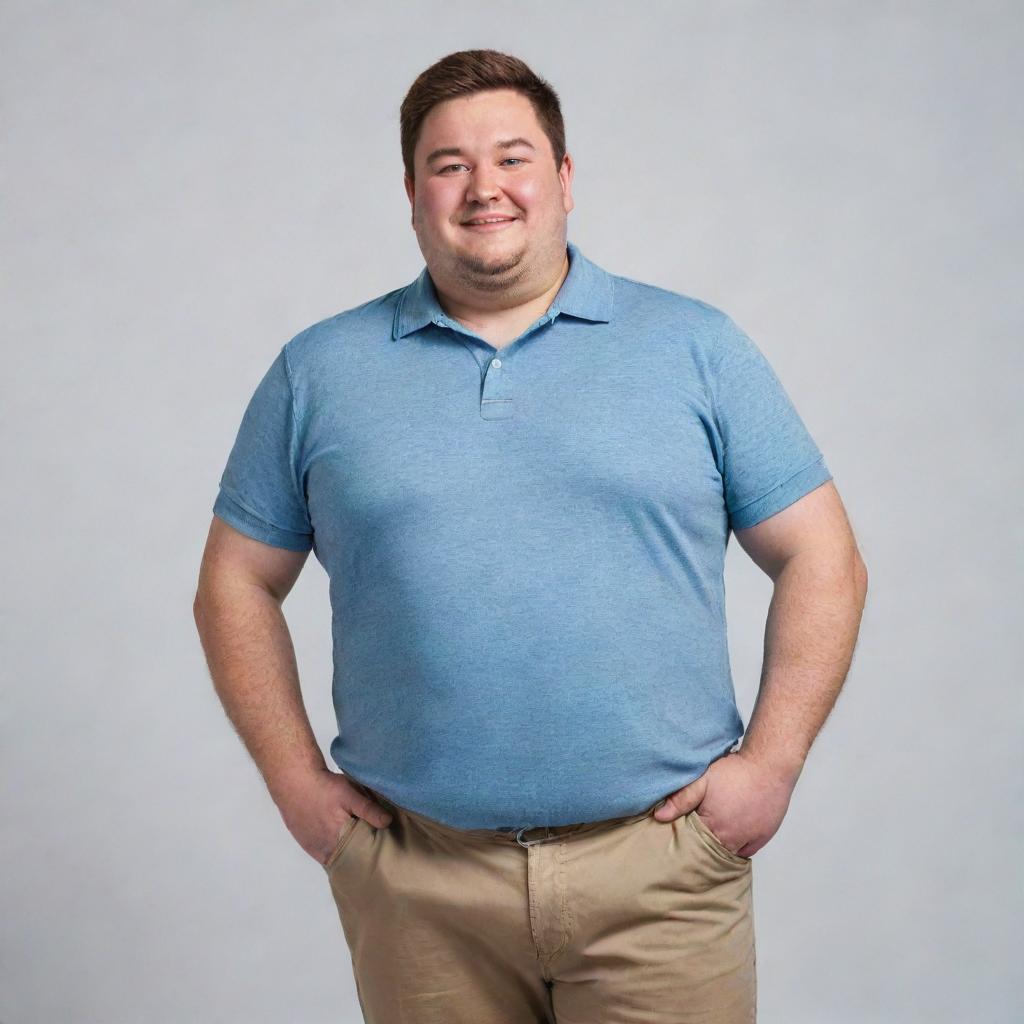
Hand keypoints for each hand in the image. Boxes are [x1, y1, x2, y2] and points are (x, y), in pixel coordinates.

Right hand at [271, 767, 393, 864]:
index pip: (359, 856)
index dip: (370, 854)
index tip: (381, 853)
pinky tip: (340, 846)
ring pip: (334, 858)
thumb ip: (368, 810)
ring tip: (358, 849)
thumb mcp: (350, 794)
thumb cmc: (324, 787)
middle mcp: (325, 848)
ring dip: (345, 855)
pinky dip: (332, 852)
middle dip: (359, 856)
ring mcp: (314, 847)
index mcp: (338, 839)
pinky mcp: (305, 843)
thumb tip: (388, 822)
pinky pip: (322, 855)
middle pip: (347, 858)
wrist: (295, 781)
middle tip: (372, 851)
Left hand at [652, 750, 797, 857]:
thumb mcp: (703, 780)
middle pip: (710, 851)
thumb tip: (659, 817)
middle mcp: (732, 838)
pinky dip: (736, 849)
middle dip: (700, 848)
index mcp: (714, 826)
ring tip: (708, 840)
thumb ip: (681, 799)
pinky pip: (746, 852)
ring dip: (718, 848)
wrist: (769, 766)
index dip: (684, 841)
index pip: (693, 845)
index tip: (676, 840)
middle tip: (691, 842)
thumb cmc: (736, 771)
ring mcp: (749, 839)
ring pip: (728, 853)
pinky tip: (727, 842)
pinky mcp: (763, 836)